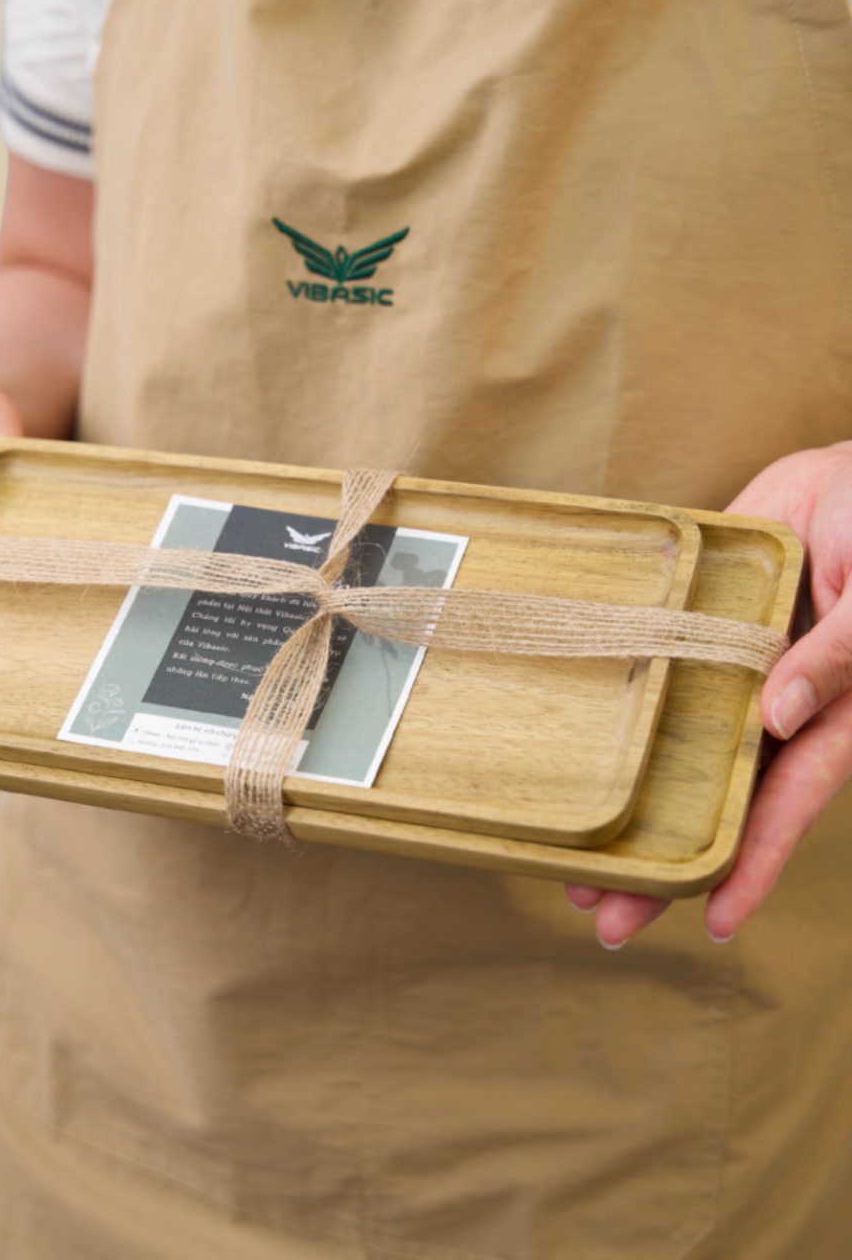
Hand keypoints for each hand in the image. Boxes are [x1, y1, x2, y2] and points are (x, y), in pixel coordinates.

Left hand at [564, 442, 851, 946]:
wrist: (851, 474)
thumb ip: (841, 655)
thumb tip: (781, 716)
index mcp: (826, 715)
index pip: (785, 807)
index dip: (751, 867)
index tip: (712, 923)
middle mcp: (770, 708)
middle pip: (716, 801)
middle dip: (667, 863)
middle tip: (603, 913)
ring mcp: (728, 674)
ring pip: (673, 754)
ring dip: (630, 806)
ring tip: (573, 860)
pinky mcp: (693, 630)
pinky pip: (652, 674)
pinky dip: (620, 713)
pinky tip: (579, 747)